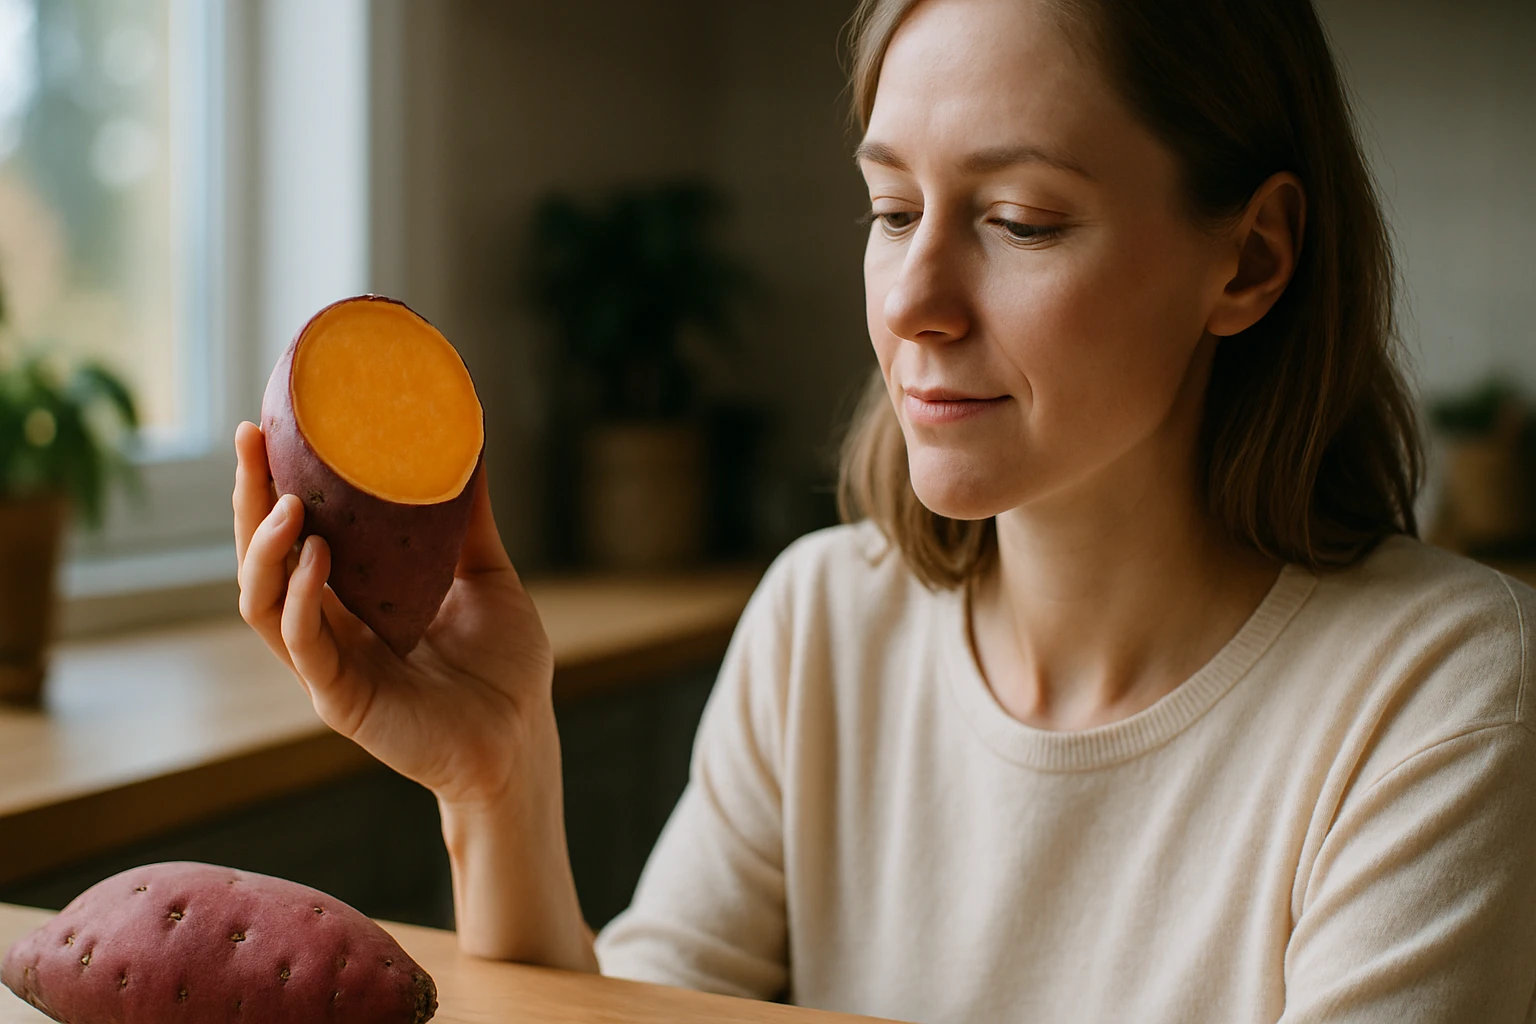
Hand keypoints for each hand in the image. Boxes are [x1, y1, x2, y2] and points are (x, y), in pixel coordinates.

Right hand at [233, 421, 555, 808]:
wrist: (523, 738)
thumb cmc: (506, 666)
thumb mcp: (487, 577)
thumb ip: (469, 523)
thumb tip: (471, 446)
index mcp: (356, 596)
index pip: (296, 533)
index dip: (274, 484)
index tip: (268, 428)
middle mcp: (330, 625)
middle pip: (262, 558)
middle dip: (249, 500)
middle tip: (251, 442)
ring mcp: (329, 663)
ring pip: (262, 600)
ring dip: (265, 548)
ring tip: (287, 502)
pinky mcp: (340, 698)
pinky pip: (303, 644)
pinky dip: (301, 598)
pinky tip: (317, 558)